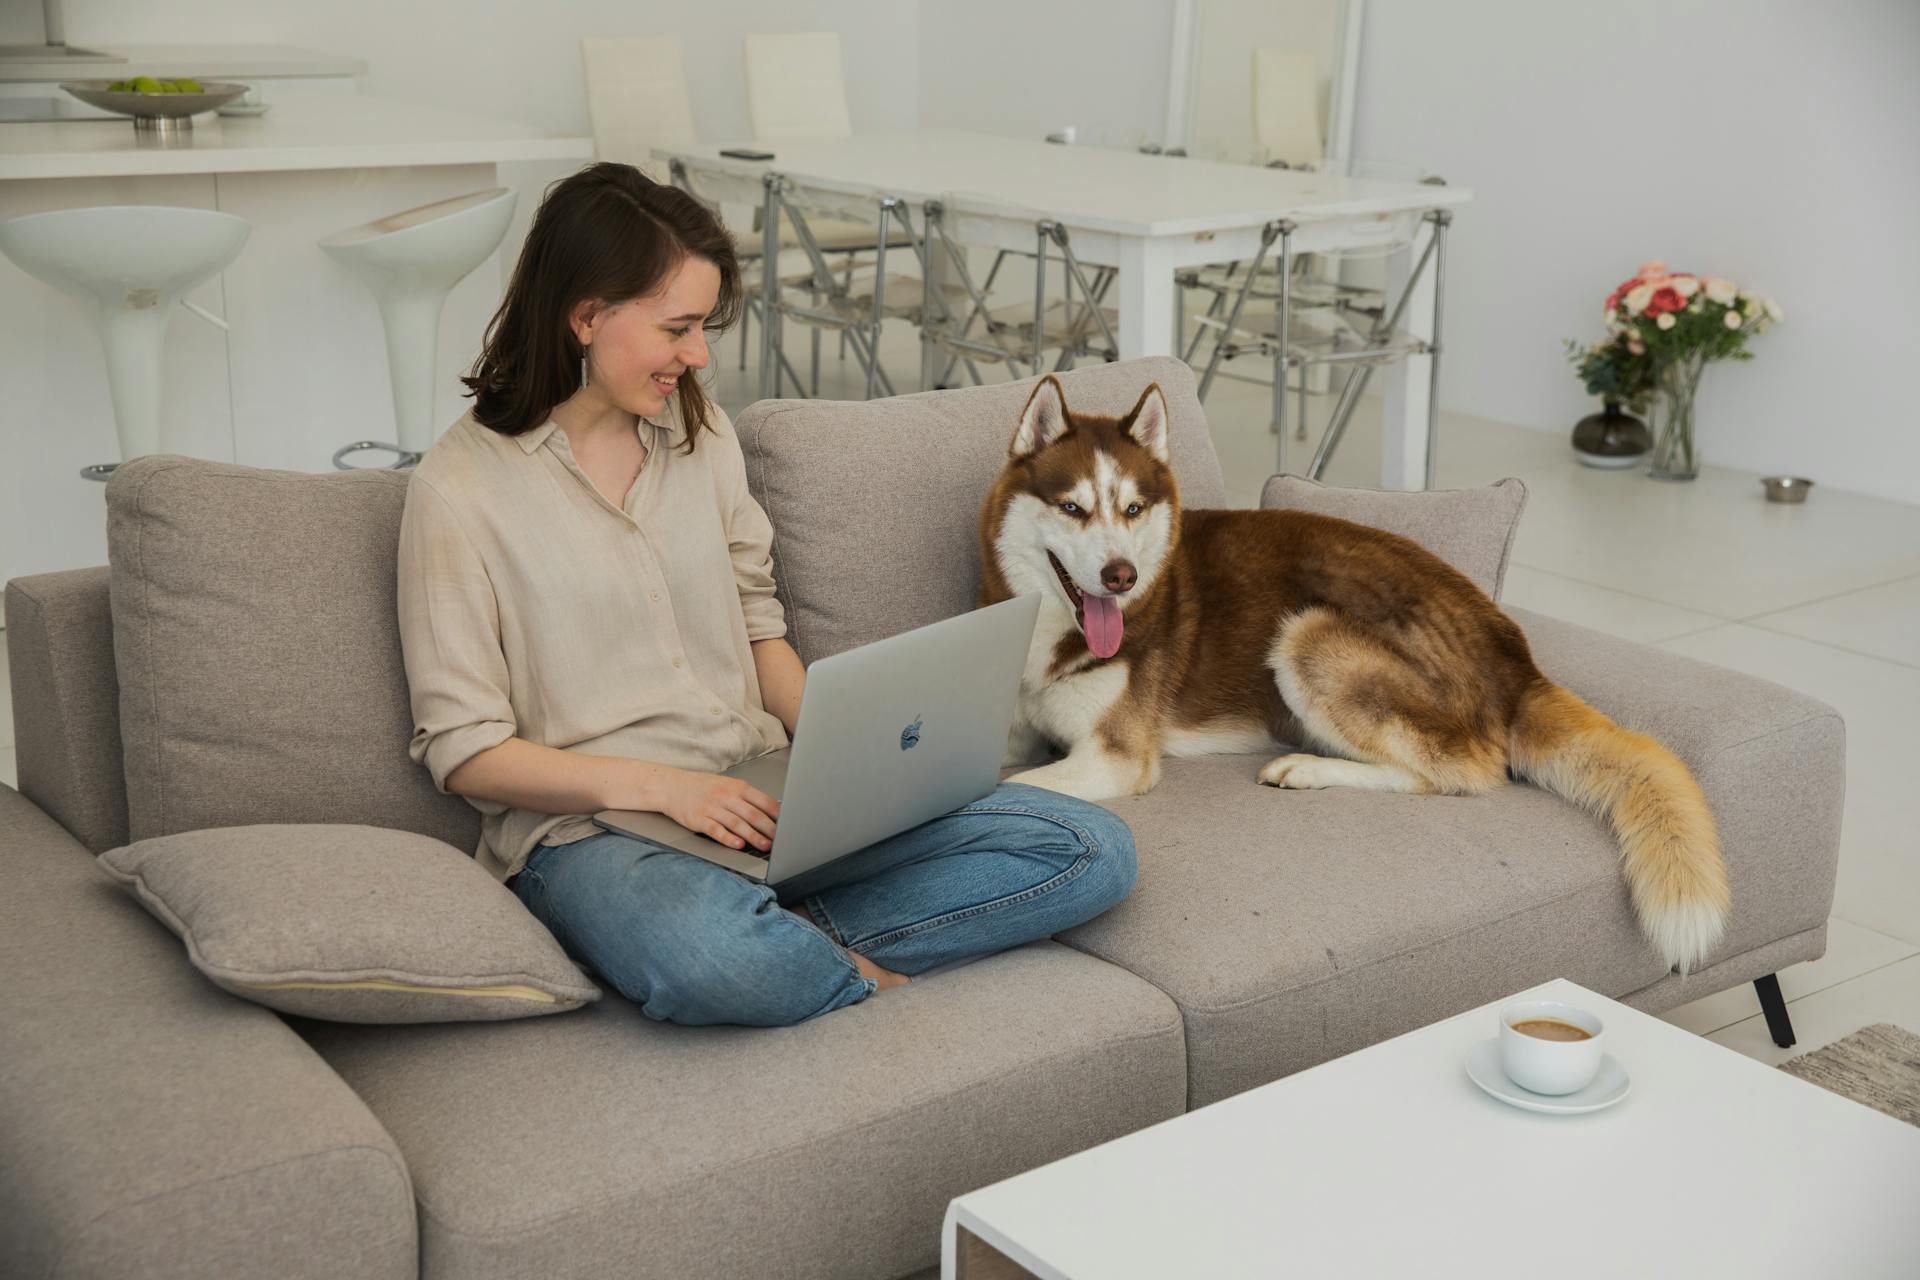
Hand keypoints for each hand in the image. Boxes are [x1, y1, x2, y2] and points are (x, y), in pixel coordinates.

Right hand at [654, 768, 779, 852]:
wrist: (671, 786)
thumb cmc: (703, 787)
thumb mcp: (728, 786)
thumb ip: (748, 798)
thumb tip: (773, 811)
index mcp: (737, 787)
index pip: (763, 801)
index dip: (778, 815)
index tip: (789, 825)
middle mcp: (726, 796)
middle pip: (752, 814)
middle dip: (769, 829)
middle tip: (781, 840)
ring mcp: (712, 807)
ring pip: (737, 823)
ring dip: (753, 836)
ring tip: (765, 846)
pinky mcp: (699, 819)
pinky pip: (716, 830)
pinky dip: (728, 838)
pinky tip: (738, 845)